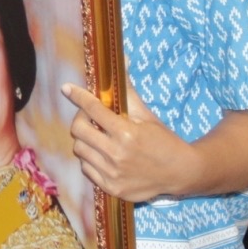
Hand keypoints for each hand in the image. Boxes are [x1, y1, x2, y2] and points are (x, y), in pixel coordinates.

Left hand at [63, 80, 192, 203]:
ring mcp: (112, 174)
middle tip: (90, 118)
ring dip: (85, 140)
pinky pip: (86, 169)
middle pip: (78, 130)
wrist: (180, 172)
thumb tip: (123, 61)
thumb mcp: (147, 115)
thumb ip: (128, 92)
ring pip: (80, 150)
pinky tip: (103, 155)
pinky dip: (91, 159)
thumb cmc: (163, 141)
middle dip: (80, 119)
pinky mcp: (111, 188)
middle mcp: (117, 154)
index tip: (67, 89)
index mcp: (126, 132)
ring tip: (98, 137)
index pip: (93, 109)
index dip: (78, 96)